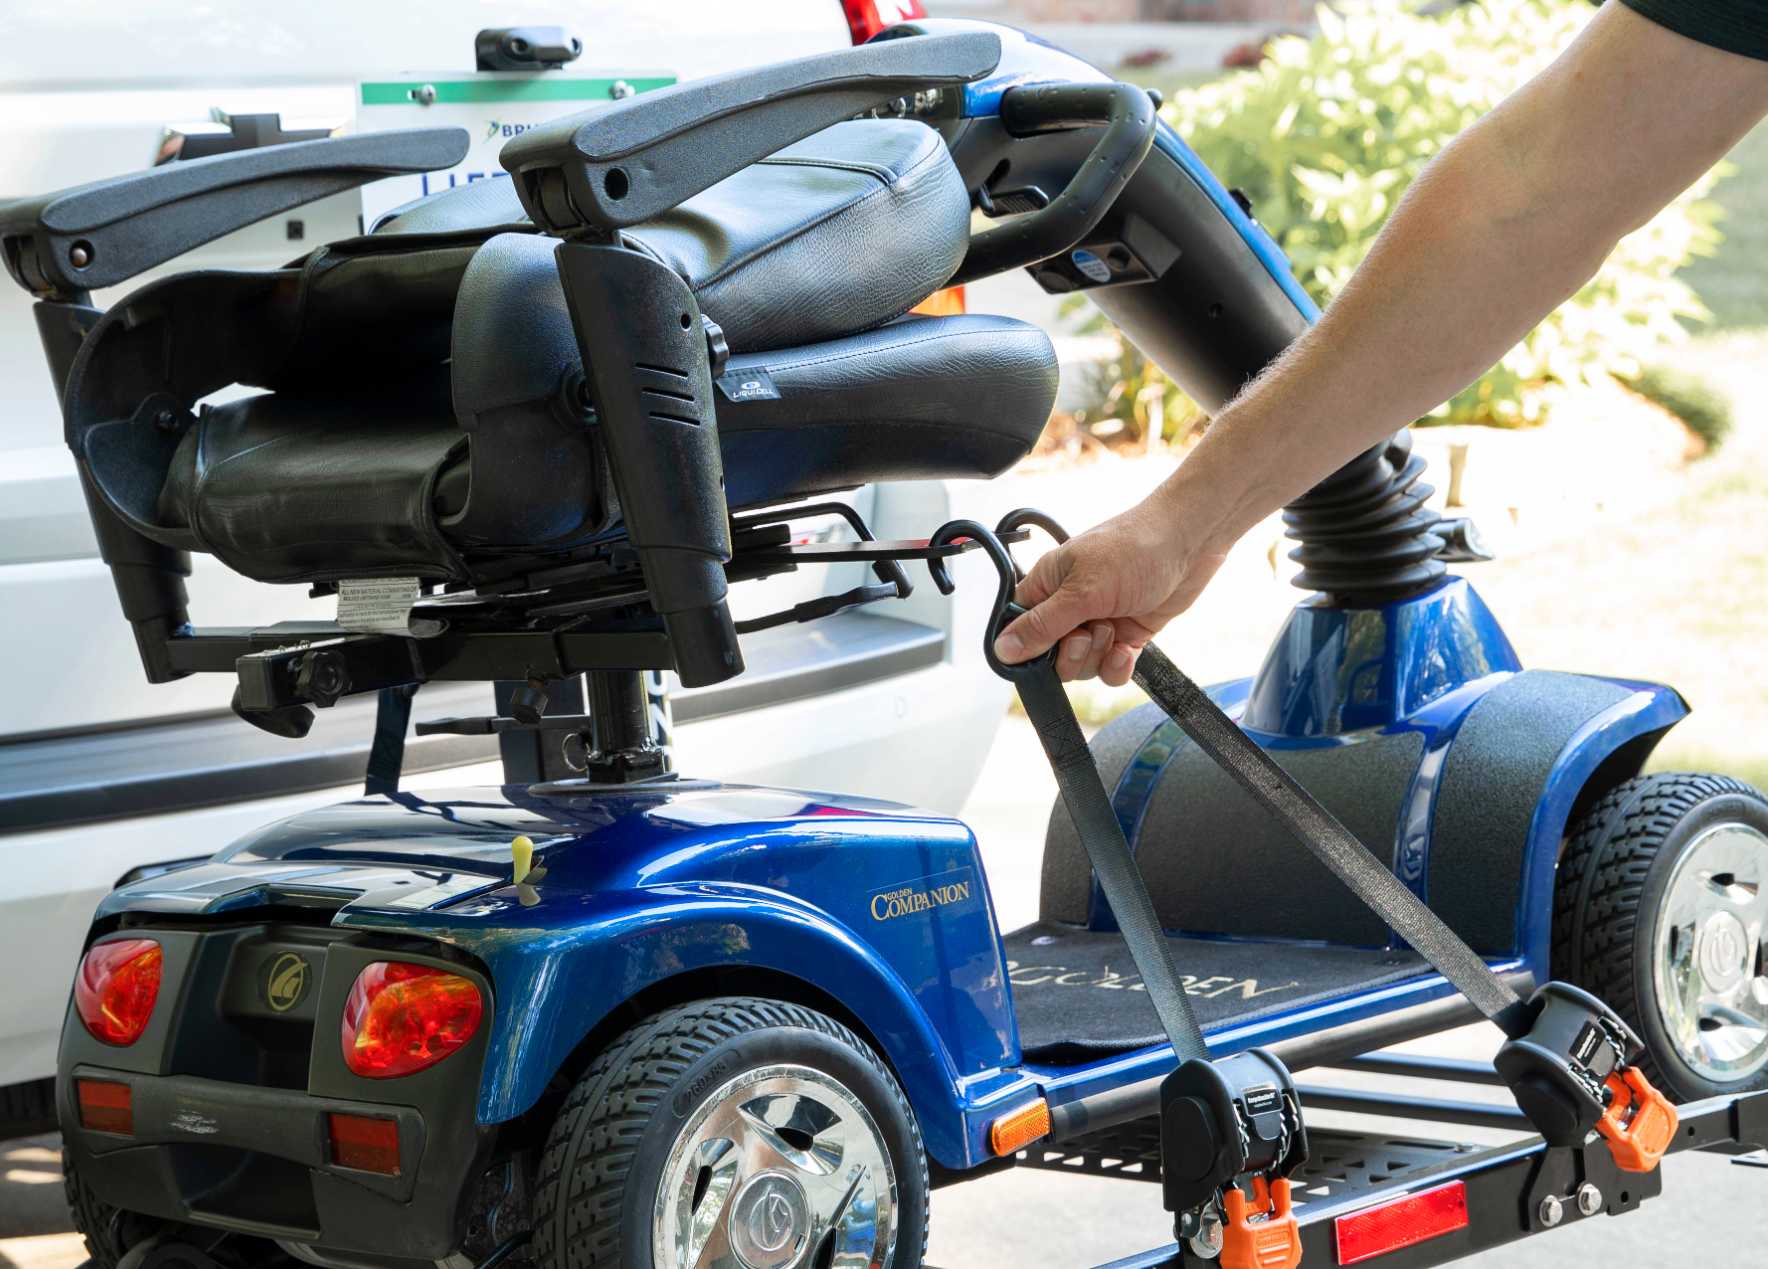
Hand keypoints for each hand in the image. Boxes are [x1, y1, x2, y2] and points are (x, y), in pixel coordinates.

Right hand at [992, 497, 1228, 684]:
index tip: (1045, 651)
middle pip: (1051, 656)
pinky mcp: (1127, 632)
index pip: (1019, 629)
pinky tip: (1128, 648)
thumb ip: (1042, 625)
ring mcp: (1099, 620)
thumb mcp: (1082, 590)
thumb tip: (1004, 648)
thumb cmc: (1136, 547)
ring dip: (1098, 656)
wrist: (1191, 542)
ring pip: (1082, 665)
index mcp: (1047, 585)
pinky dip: (1118, 665)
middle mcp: (1070, 605)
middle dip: (1070, 654)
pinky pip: (1110, 667)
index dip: (1027, 649)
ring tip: (1114, 628)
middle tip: (1086, 634)